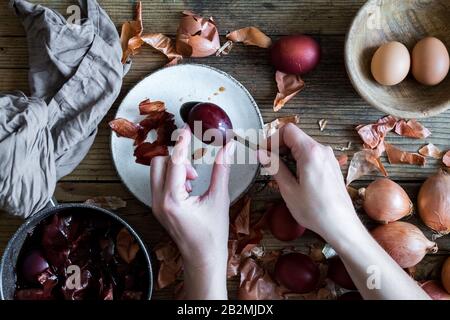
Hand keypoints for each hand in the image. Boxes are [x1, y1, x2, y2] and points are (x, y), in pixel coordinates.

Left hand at [150, 128, 235, 298]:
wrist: (202, 258)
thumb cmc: (212, 235)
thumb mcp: (219, 199)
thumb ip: (222, 170)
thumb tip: (228, 148)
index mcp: (173, 200)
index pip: (174, 161)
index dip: (182, 142)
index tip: (187, 128)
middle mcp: (159, 202)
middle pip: (159, 162)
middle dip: (176, 159)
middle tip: (194, 169)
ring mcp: (155, 205)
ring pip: (156, 171)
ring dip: (174, 168)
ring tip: (192, 181)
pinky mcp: (158, 208)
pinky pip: (158, 182)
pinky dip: (172, 178)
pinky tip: (188, 188)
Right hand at [258, 123, 358, 241]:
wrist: (340, 225)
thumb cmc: (315, 210)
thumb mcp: (288, 189)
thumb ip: (274, 167)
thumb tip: (261, 154)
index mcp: (311, 152)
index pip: (288, 130)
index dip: (272, 139)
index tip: (264, 153)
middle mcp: (322, 150)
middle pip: (295, 136)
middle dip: (279, 147)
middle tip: (268, 164)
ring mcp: (329, 157)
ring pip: (303, 146)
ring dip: (289, 154)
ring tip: (281, 174)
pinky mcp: (331, 166)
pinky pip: (312, 155)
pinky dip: (299, 160)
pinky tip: (295, 178)